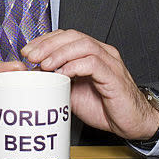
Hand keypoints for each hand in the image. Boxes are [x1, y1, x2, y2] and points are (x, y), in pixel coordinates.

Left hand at [22, 30, 158, 140]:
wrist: (130, 123)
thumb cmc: (104, 107)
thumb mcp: (72, 92)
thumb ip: (55, 81)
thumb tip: (32, 76)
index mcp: (90, 53)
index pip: (66, 36)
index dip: (45, 40)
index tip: (27, 51)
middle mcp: (101, 53)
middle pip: (73, 36)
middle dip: (48, 44)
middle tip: (31, 56)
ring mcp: (110, 62)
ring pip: (83, 45)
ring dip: (60, 53)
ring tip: (45, 65)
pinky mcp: (114, 76)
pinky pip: (94, 63)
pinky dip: (75, 66)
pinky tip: (63, 74)